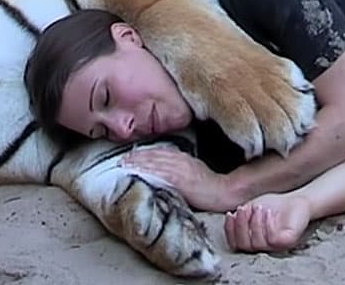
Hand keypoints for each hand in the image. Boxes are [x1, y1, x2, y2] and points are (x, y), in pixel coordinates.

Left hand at [120, 147, 237, 212]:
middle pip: (155, 155)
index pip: (160, 153)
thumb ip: (181, 168)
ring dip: (139, 162)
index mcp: (184, 158)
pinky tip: (138, 172)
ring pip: (155, 162)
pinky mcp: (181, 179)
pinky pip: (161, 173)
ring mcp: (180, 169)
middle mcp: (180, 160)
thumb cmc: (210, 184)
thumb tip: (165, 170)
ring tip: (124, 165)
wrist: (223, 191)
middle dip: (137, 157)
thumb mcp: (195, 171)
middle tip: (121, 160)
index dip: (144, 154)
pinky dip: (148, 171)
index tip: (131, 155)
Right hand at [224, 193, 312, 252]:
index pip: (235, 243)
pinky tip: (267, 213)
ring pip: (257, 244)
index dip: (229, 230)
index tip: (230, 214)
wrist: (296, 200)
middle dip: (240, 227)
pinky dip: (267, 225)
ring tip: (258, 208)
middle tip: (242, 209)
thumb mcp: (251, 208)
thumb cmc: (273, 205)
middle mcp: (263, 247)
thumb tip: (229, 218)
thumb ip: (240, 215)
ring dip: (254, 223)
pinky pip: (272, 239)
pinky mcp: (287, 242)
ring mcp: (275, 247)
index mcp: (252, 241)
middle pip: (243, 246)